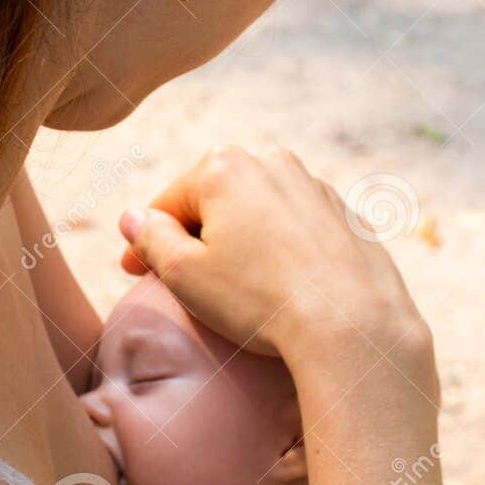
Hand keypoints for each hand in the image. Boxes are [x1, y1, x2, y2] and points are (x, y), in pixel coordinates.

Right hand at [119, 146, 433, 381]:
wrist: (353, 323)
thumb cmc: (260, 299)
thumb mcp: (184, 274)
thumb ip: (150, 238)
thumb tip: (133, 217)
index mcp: (224, 167)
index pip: (168, 204)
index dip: (144, 241)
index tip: (132, 273)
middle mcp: (272, 162)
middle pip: (214, 202)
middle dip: (194, 237)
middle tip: (181, 281)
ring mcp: (314, 186)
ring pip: (258, 213)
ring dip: (239, 241)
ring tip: (234, 287)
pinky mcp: (346, 216)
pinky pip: (296, 230)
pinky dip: (280, 250)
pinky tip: (279, 286)